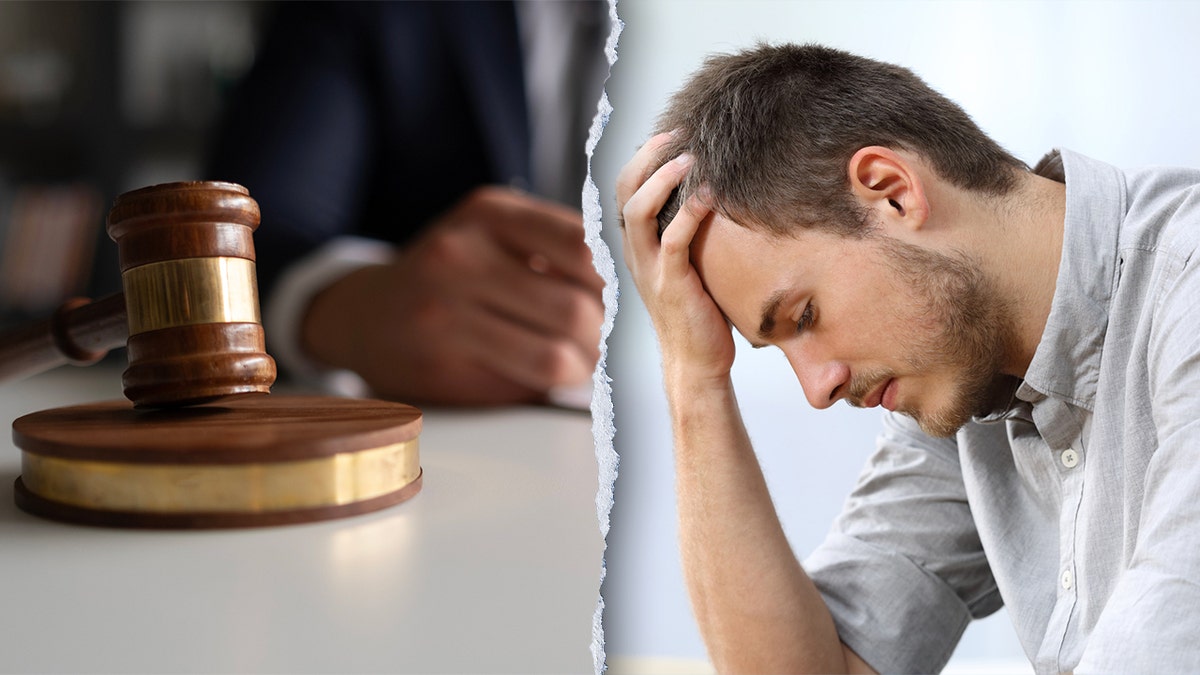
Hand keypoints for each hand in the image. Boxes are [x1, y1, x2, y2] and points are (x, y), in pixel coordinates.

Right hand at [301, 186, 603, 404]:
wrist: (365, 313)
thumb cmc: (452, 272)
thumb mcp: (494, 232)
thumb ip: (557, 245)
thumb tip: (636, 280)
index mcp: (490, 213)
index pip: (586, 247)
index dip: (619, 281)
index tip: (629, 299)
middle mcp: (463, 255)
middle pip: (577, 307)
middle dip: (608, 336)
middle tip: (615, 344)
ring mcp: (446, 311)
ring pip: (557, 354)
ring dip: (586, 367)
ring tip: (588, 362)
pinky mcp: (441, 362)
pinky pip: (526, 382)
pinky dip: (552, 383)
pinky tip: (553, 375)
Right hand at [617, 132, 735, 385]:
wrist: (697, 363)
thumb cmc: (701, 313)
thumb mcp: (692, 264)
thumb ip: (691, 234)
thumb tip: (718, 195)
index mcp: (637, 245)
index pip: (625, 188)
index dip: (643, 157)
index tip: (672, 133)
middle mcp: (636, 253)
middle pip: (624, 191)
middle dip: (649, 156)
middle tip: (680, 133)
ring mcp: (650, 269)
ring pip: (639, 211)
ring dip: (664, 179)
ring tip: (692, 157)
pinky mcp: (671, 284)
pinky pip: (674, 240)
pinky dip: (691, 213)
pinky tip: (712, 195)